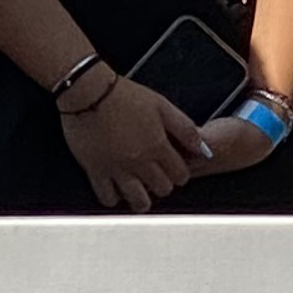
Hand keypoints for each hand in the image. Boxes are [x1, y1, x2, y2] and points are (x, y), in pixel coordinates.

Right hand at [60, 72, 200, 209]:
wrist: (89, 92)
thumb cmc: (124, 95)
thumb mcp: (162, 105)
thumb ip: (185, 129)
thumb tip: (203, 149)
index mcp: (157, 145)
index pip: (180, 175)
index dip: (180, 173)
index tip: (174, 169)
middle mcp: (139, 161)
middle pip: (161, 189)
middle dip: (163, 184)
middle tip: (157, 176)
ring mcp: (117, 169)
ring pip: (137, 200)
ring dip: (142, 198)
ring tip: (140, 190)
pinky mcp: (95, 171)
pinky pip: (107, 197)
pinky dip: (114, 198)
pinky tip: (117, 189)